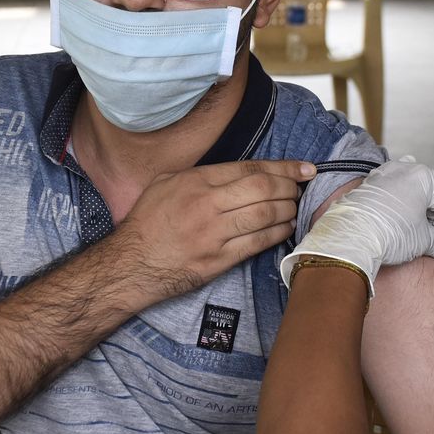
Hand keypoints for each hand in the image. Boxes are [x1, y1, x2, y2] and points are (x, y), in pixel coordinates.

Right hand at [113, 159, 314, 301]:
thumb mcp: (165, 184)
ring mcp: (213, 234)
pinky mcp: (218, 260)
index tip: (304, 169)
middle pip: (263, 189)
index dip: (283, 168)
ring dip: (287, 210)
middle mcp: (206, 204)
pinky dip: (277, 233)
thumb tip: (239, 172)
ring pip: (265, 215)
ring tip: (294, 207)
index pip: (250, 169)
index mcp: (195, 181)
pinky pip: (257, 243)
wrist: (130, 265)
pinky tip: (285, 228)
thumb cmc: (147, 223)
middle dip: (290, 188)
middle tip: (300, 189)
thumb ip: (201, 175)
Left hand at [281, 159, 433, 295]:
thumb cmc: (388, 234)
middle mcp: (404, 170)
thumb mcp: (423, 240)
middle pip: (432, 197)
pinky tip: (410, 221)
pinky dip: (406, 209)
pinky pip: (395, 196)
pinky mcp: (368, 187)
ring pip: (413, 194)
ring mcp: (384, 176)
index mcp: (424, 177)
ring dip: (424, 214)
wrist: (350, 239)